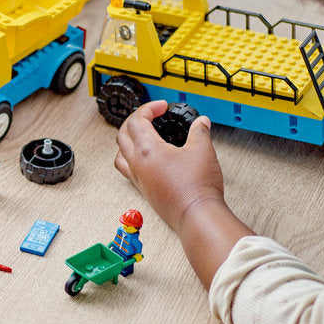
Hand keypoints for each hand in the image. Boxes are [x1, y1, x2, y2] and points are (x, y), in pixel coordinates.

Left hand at [114, 101, 224, 235]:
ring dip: (127, 140)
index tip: (161, 107)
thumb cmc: (197, 189)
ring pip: (120, 153)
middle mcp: (137, 165)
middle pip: (123, 134)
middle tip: (151, 116)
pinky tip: (145, 159)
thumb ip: (200, 131)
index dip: (149, 108)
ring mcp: (138, 179)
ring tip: (142, 135)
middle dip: (135, 120)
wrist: (197, 216)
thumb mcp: (203, 150)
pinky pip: (127, 169)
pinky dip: (131, 158)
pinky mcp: (144, 190)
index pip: (137, 120)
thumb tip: (201, 123)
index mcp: (147, 151)